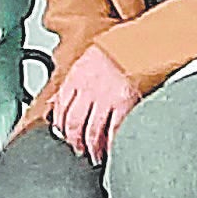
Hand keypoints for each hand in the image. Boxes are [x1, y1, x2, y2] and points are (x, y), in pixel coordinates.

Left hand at [47, 46, 137, 162]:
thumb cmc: (117, 52)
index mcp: (76, 77)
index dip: (60, 126)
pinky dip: (111, 143)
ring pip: (92, 131)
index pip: (60, 108)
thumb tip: (53, 104)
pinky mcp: (125, 103)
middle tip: (78, 150)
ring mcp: (106, 97)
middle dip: (74, 141)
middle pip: (73, 123)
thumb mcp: (87, 63)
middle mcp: (88, 88)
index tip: (63, 136)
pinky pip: (115, 129)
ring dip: (91, 147)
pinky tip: (111, 150)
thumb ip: (71, 85)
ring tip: (94, 155)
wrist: (143, 42)